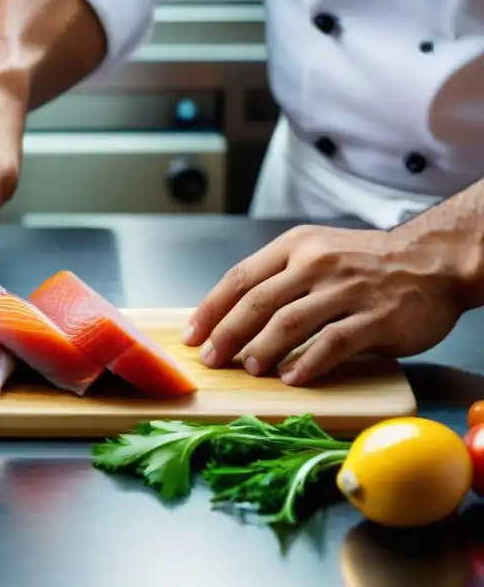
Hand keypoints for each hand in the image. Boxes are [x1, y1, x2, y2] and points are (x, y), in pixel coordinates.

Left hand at [182, 224, 465, 385]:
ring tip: (249, 369)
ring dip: (263, 349)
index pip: (240, 278)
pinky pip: (332, 343)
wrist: (432, 261)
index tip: (193, 336)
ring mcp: (347, 290)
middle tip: (212, 359)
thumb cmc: (365, 264)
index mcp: (295, 247)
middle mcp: (317, 264)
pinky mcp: (376, 319)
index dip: (211, 309)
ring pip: (290, 322)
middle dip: (227, 334)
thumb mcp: (315, 253)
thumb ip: (277, 278)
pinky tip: (292, 378)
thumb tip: (229, 317)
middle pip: (258, 302)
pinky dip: (307, 363)